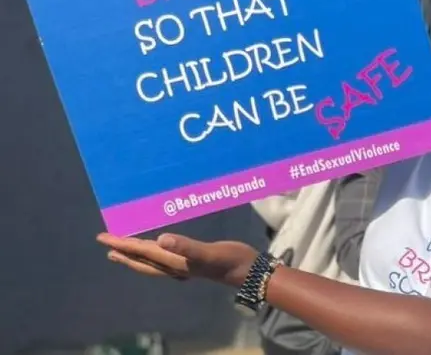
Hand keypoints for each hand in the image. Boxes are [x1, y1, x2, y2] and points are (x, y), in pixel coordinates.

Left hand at [97, 232, 257, 287]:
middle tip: (106, 245)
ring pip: (151, 261)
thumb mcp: (208, 252)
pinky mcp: (192, 263)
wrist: (248, 271)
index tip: (103, 238)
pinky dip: (153, 253)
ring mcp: (183, 266)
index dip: (122, 244)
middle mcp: (175, 266)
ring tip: (122, 250)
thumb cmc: (230, 260)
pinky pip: (164, 259)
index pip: (142, 252)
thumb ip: (186, 247)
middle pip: (142, 261)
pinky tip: (157, 248)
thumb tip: (161, 239)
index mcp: (174, 261)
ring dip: (135, 255)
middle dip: (123, 253)